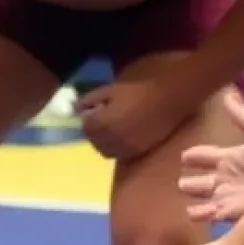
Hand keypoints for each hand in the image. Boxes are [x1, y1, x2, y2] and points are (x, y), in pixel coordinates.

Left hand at [78, 67, 200, 160]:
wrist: (167, 100)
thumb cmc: (137, 91)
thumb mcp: (110, 90)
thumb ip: (90, 99)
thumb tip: (77, 108)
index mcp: (102, 123)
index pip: (85, 127)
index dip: (88, 119)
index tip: (94, 111)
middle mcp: (111, 140)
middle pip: (94, 141)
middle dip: (95, 132)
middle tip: (103, 119)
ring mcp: (125, 148)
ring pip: (106, 151)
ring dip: (105, 142)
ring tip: (114, 128)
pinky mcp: (138, 152)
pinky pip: (121, 154)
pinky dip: (118, 147)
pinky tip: (125, 134)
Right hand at [179, 92, 243, 222]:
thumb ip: (243, 117)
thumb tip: (228, 93)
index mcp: (229, 159)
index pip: (203, 157)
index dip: (192, 156)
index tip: (185, 156)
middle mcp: (225, 179)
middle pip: (197, 182)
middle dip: (188, 183)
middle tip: (184, 182)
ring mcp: (227, 197)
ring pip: (200, 200)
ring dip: (194, 199)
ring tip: (191, 199)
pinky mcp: (233, 214)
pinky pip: (211, 216)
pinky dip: (202, 214)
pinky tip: (199, 212)